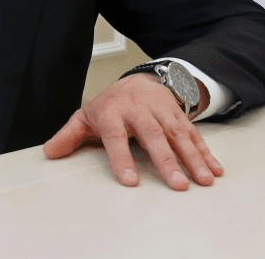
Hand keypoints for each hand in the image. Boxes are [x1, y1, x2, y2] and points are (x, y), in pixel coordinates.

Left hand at [43, 74, 222, 189]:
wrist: (138, 79)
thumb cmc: (110, 104)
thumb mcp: (86, 117)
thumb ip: (69, 136)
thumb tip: (49, 153)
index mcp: (113, 112)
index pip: (116, 136)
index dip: (122, 158)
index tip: (130, 181)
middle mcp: (139, 110)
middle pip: (153, 135)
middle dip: (167, 161)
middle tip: (177, 184)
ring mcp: (162, 111)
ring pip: (178, 134)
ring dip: (193, 158)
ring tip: (203, 181)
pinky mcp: (178, 115)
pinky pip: (194, 134)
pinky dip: (206, 152)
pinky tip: (214, 170)